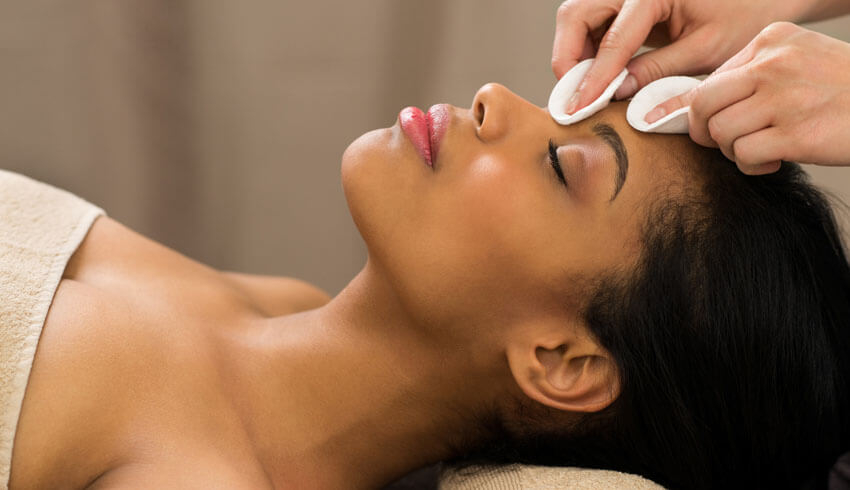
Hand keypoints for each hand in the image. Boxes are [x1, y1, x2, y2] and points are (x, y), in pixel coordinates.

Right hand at [551, 0, 802, 113]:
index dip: (593, 78)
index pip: (612, 39)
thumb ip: (656, 71)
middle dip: (568, 59)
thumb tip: (616, 93)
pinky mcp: (626, 0)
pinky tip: (602, 75)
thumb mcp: (704, 50)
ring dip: (575, 54)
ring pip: (577, 18)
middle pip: (575, 16)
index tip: (580, 108)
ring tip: (591, 88)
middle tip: (578, 97)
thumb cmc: (742, 14)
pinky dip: (589, 49)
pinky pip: (592, 22)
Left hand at [647, 23, 849, 174]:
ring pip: (720, 132)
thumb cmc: (842, 90)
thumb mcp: (799, 61)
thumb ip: (751, 75)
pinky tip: (774, 160)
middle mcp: (774, 64)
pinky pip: (743, 155)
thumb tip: (692, 107)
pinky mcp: (796, 133)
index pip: (711, 79)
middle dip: (704, 131)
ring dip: (733, 151)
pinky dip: (752, 166)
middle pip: (703, 104)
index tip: (719, 123)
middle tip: (725, 142)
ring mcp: (784, 98)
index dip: (707, 111)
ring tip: (760, 149)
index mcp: (772, 40)